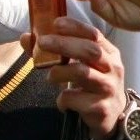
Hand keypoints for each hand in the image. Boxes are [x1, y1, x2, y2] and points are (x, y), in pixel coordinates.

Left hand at [26, 17, 126, 139]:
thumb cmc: (93, 85)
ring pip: (82, 73)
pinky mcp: (100, 107)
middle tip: (42, 42)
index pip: (94, 34)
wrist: (112, 116)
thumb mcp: (83, 65)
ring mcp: (108, 88)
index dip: (76, 27)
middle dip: (64, 44)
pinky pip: (75, 99)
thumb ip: (58, 51)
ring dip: (60, 72)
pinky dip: (63, 99)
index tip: (56, 23)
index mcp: (109, 54)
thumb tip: (26, 38)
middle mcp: (112, 68)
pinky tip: (62, 101)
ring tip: (51, 76)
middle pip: (90, 51)